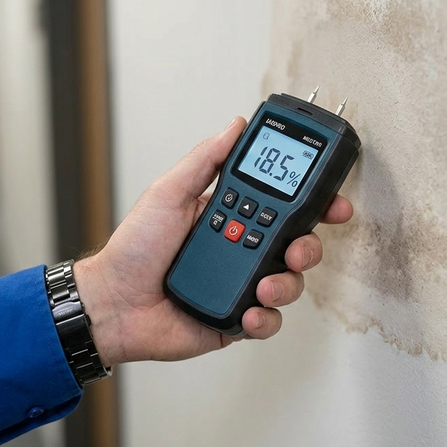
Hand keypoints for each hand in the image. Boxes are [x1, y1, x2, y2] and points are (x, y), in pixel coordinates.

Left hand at [74, 117, 352, 365]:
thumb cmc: (134, 247)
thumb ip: (205, 160)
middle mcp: (242, 250)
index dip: (314, 203)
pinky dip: (264, 318)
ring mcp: (241, 285)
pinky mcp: (236, 320)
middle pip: (297, 245)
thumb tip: (235, 125)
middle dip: (309, 246)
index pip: (283, 205)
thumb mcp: (169, 193)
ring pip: (289, 283)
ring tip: (263, 285)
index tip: (333, 201)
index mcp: (232, 216)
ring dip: (286, 283)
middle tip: (297, 248)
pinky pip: (268, 321)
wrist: (113, 302)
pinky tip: (248, 312)